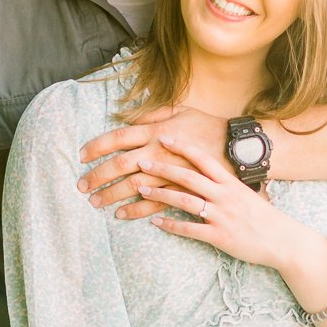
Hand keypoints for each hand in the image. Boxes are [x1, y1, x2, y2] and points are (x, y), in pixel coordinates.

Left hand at [77, 106, 230, 219]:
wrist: (245, 150)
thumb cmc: (212, 129)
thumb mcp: (184, 111)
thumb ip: (156, 112)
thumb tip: (129, 115)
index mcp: (161, 132)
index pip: (121, 137)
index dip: (98, 146)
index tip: (82, 155)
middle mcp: (166, 154)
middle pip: (124, 165)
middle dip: (100, 176)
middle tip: (82, 186)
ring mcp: (176, 176)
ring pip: (139, 189)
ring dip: (116, 196)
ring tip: (99, 204)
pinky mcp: (189, 195)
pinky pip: (160, 206)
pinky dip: (141, 211)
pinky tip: (125, 215)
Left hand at [137, 134, 295, 267]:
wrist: (283, 240)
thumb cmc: (264, 217)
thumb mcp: (247, 193)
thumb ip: (228, 183)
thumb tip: (210, 172)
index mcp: (231, 182)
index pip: (203, 159)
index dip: (182, 147)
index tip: (163, 138)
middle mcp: (224, 195)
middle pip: (188, 177)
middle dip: (162, 168)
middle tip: (141, 163)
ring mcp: (221, 215)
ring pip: (184, 201)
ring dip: (160, 194)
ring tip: (141, 190)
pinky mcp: (219, 236)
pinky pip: (189, 229)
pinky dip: (170, 225)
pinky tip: (155, 222)